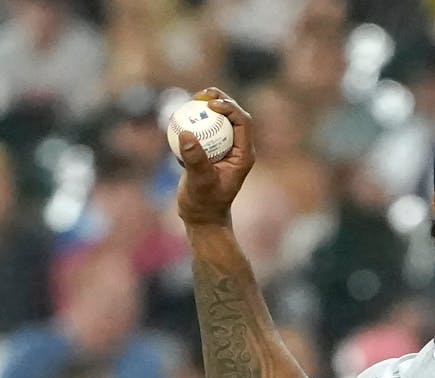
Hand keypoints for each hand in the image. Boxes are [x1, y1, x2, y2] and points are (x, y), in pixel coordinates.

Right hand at [176, 88, 255, 227]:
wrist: (200, 217)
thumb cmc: (204, 204)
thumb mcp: (199, 182)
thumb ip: (194, 160)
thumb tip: (186, 133)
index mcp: (243, 155)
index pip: (243, 123)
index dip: (230, 107)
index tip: (210, 103)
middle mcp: (237, 150)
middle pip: (233, 117)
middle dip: (221, 100)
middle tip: (203, 93)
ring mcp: (223, 150)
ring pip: (219, 121)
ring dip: (207, 108)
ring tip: (192, 98)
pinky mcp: (209, 152)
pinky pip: (204, 130)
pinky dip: (194, 121)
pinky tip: (180, 115)